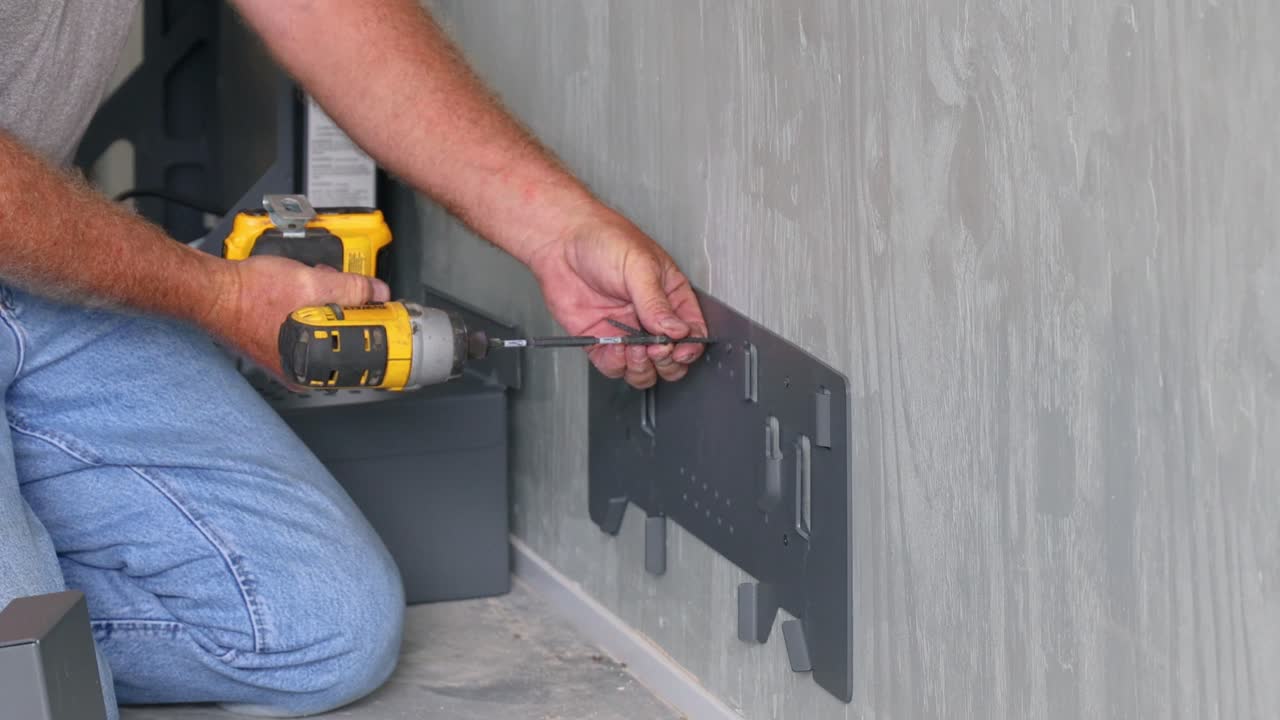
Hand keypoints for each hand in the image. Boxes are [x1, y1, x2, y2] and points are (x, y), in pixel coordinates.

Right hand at [203, 255, 389, 377]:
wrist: (212, 289)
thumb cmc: (248, 295)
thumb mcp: (311, 284)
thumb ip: (351, 289)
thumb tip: (376, 292)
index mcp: (310, 368)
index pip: (358, 356)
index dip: (374, 331)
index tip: (385, 316)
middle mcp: (298, 370)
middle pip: (344, 342)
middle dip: (350, 314)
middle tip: (351, 294)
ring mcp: (286, 357)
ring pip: (325, 332)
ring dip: (330, 308)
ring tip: (320, 287)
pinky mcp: (277, 342)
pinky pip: (307, 326)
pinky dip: (312, 308)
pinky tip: (305, 291)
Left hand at [528, 213, 707, 388]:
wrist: (561, 240)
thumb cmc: (605, 239)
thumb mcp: (640, 266)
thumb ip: (657, 303)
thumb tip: (676, 330)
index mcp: (670, 296)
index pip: (692, 331)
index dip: (690, 345)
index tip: (679, 348)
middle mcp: (650, 317)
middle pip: (671, 358)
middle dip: (666, 360)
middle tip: (655, 348)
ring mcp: (626, 331)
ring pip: (644, 369)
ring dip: (642, 367)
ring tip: (635, 350)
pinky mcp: (601, 340)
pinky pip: (614, 366)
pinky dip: (616, 365)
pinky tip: (615, 348)